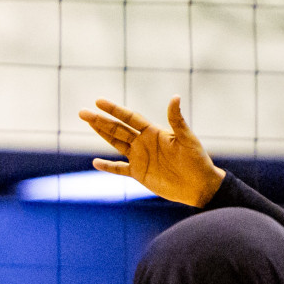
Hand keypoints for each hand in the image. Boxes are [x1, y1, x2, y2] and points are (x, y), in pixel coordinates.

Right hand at [78, 96, 224, 207]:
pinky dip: (108, 167)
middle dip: (101, 120)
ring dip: (101, 134)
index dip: (115, 110)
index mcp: (154, 132)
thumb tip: (175, 96)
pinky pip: (120, 169)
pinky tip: (96, 162)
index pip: (130, 118)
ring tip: (87, 122)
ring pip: (116, 144)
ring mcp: (140, 158)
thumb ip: (177, 120)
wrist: (201, 186)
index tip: (99, 101)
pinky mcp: (140, 174)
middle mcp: (144, 143)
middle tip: (82, 112)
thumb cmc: (198, 161)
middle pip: (118, 129)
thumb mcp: (187, 139)